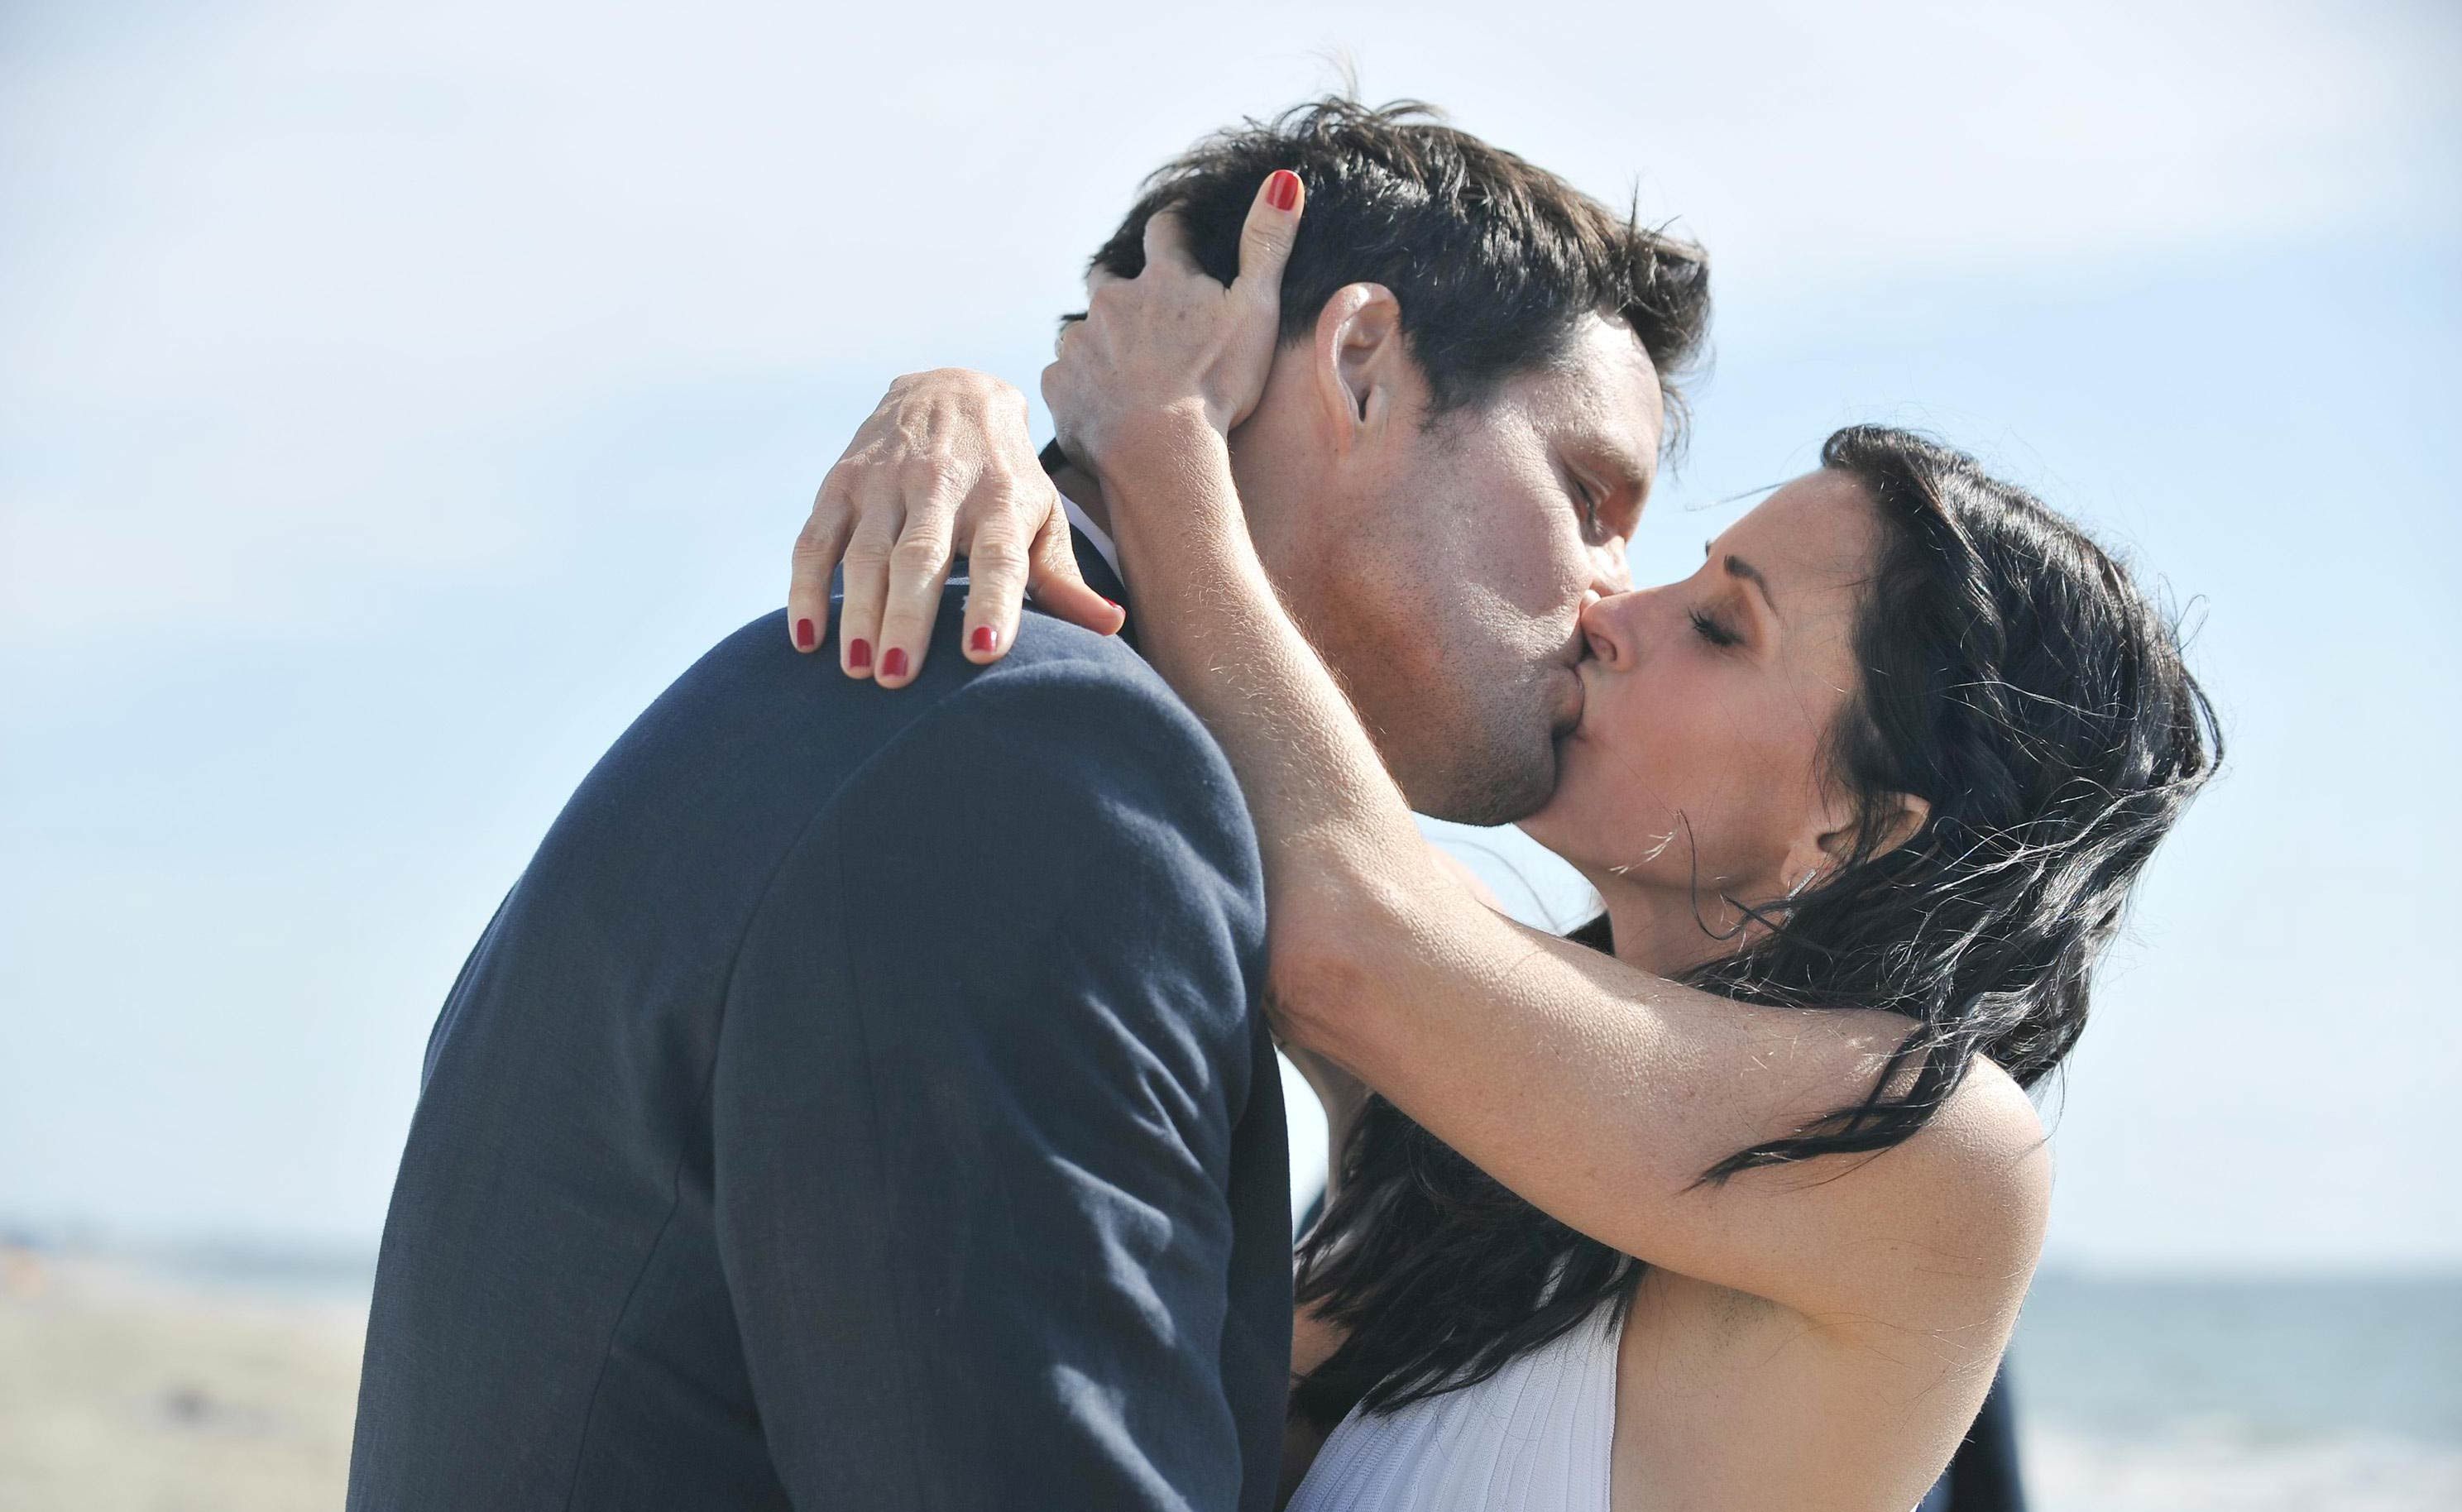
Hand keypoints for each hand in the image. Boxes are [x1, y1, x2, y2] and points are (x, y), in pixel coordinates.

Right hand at [785, 369, 1124, 685]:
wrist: (952, 387)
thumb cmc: (1005, 476)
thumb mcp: (1041, 514)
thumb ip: (1062, 578)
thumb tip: (1110, 628)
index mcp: (1002, 499)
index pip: (998, 556)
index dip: (992, 604)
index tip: (981, 655)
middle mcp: (943, 484)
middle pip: (922, 558)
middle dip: (908, 619)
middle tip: (897, 680)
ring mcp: (886, 481)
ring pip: (865, 552)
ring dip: (857, 612)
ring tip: (857, 670)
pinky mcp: (841, 481)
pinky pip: (815, 539)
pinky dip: (806, 588)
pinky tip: (806, 640)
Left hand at [1042, 169, 1304, 469]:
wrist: (1163, 452)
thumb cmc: (1218, 383)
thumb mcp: (1256, 307)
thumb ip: (1267, 243)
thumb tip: (1284, 178)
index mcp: (1163, 280)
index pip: (1165, 231)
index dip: (1173, 226)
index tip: (1176, 226)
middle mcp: (1113, 302)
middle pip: (1107, 277)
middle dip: (1121, 286)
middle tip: (1140, 310)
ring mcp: (1081, 344)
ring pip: (1084, 331)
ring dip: (1100, 342)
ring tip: (1122, 373)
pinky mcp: (1060, 385)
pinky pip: (1065, 377)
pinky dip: (1080, 386)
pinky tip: (1101, 407)